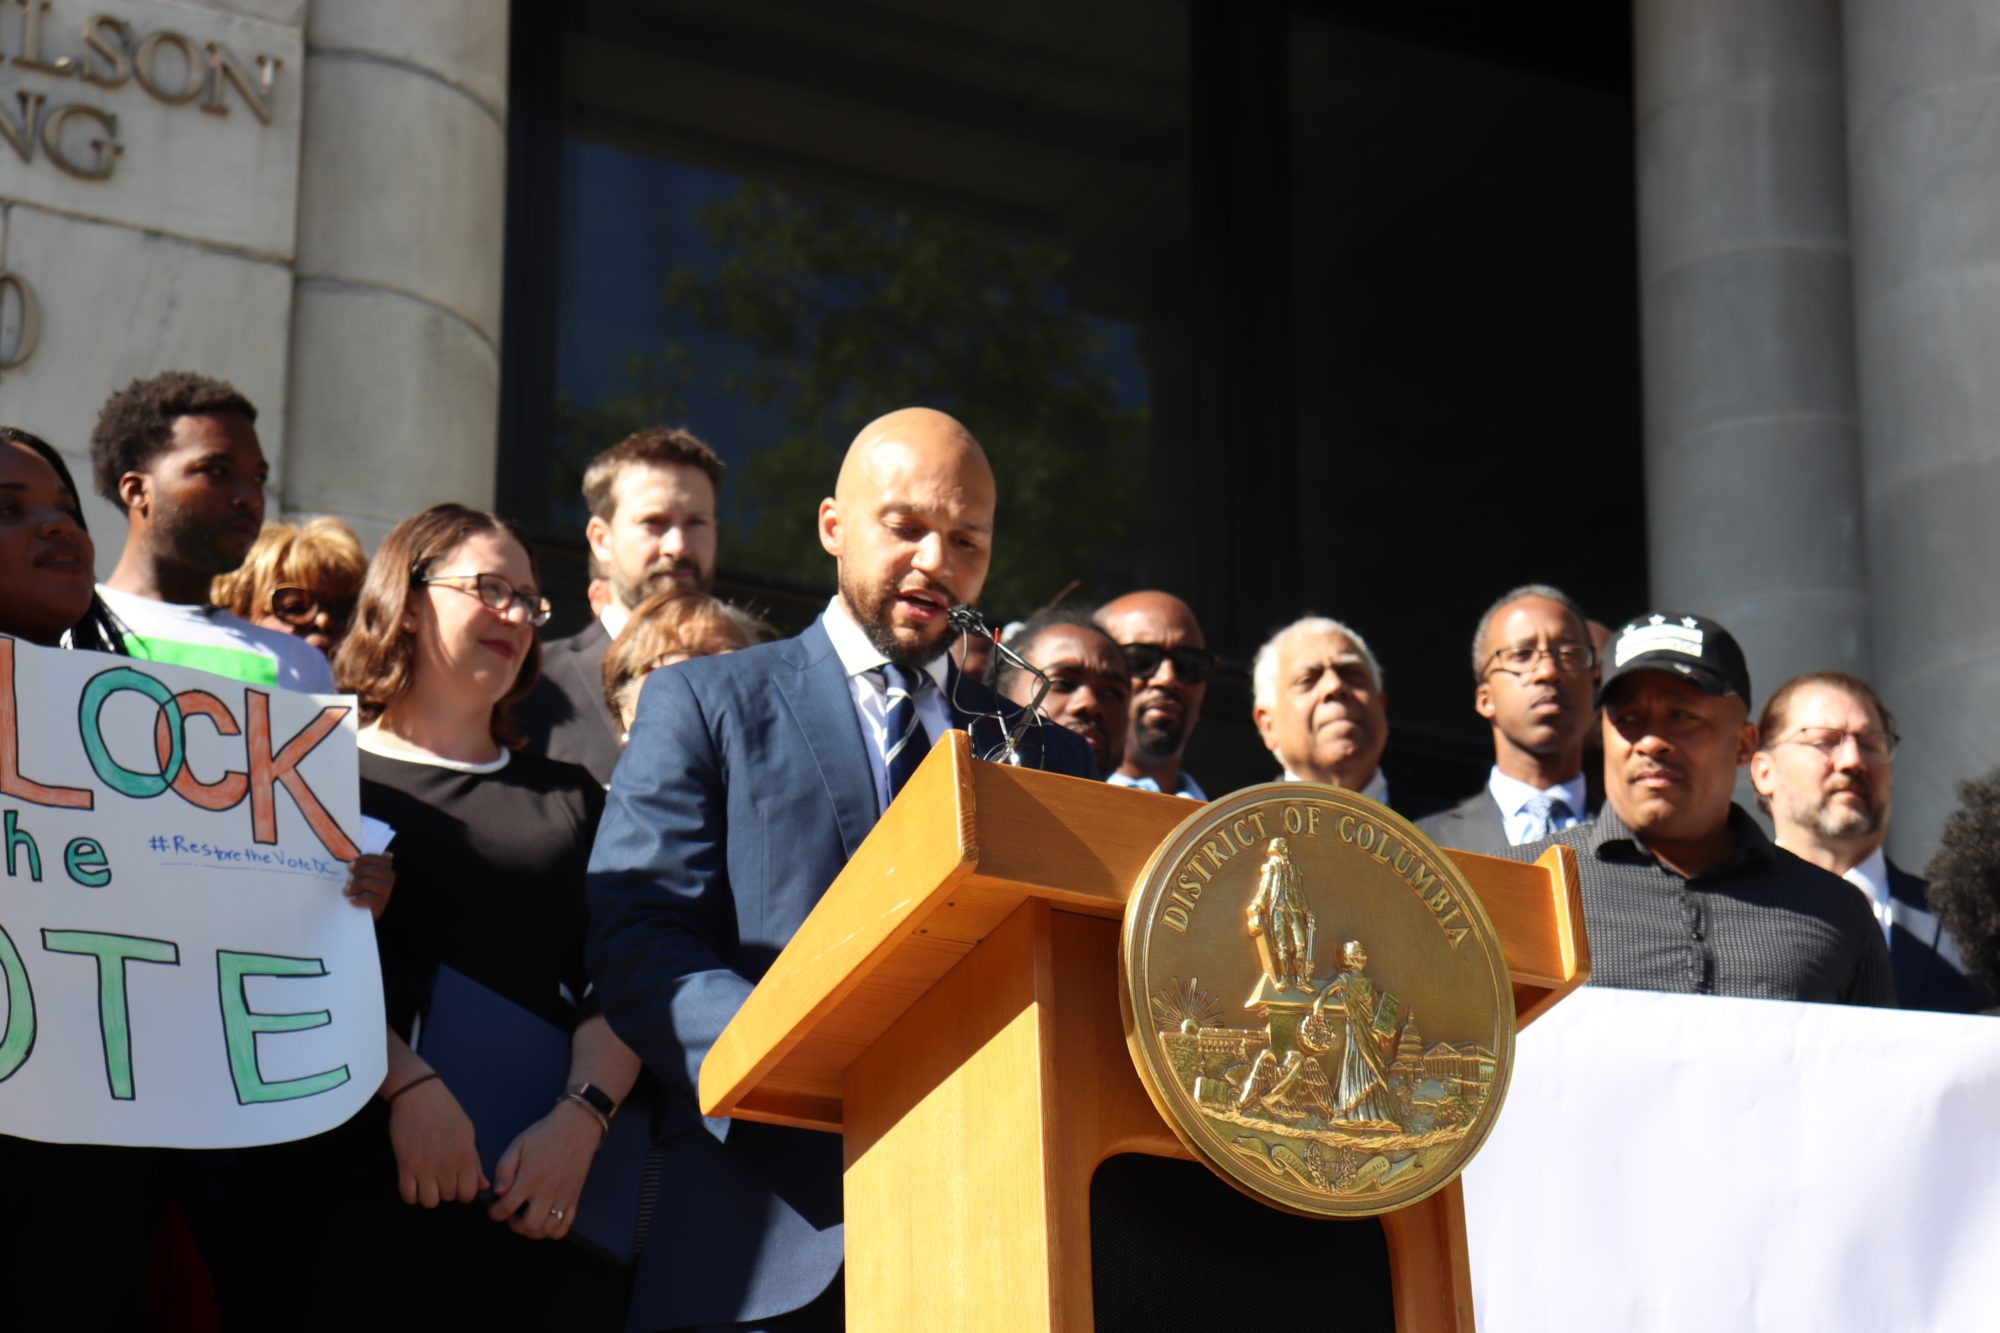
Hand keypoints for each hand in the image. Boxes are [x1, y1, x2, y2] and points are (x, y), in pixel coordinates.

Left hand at [345, 852, 393, 918]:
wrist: (359, 918)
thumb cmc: (361, 893)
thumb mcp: (364, 878)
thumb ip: (370, 866)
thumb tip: (388, 854)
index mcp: (387, 872)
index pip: (382, 860)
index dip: (366, 860)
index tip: (352, 865)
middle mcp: (390, 883)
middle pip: (378, 871)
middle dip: (360, 873)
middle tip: (348, 878)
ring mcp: (386, 896)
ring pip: (374, 884)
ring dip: (356, 886)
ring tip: (346, 891)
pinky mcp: (381, 908)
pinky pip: (371, 900)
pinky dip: (358, 899)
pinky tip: (351, 900)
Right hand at [388, 1077, 486, 1207]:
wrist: (419, 1094)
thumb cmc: (446, 1110)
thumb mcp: (467, 1133)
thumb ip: (475, 1162)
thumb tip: (483, 1185)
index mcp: (466, 1156)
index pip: (469, 1193)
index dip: (464, 1193)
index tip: (458, 1184)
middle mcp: (447, 1165)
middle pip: (449, 1198)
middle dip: (446, 1192)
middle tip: (441, 1178)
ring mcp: (425, 1167)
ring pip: (429, 1201)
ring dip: (428, 1195)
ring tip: (427, 1182)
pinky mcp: (406, 1166)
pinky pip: (408, 1195)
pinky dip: (410, 1195)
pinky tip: (413, 1183)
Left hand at [486, 1099, 602, 1239]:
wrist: (576, 1128)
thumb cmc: (544, 1135)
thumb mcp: (518, 1145)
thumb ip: (504, 1169)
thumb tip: (499, 1193)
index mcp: (530, 1178)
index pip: (506, 1208)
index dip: (494, 1213)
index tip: (493, 1208)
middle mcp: (547, 1192)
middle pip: (529, 1225)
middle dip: (514, 1226)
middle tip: (511, 1215)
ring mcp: (563, 1197)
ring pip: (547, 1230)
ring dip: (533, 1230)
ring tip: (527, 1218)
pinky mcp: (574, 1198)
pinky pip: (565, 1226)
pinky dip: (553, 1231)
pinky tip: (545, 1220)